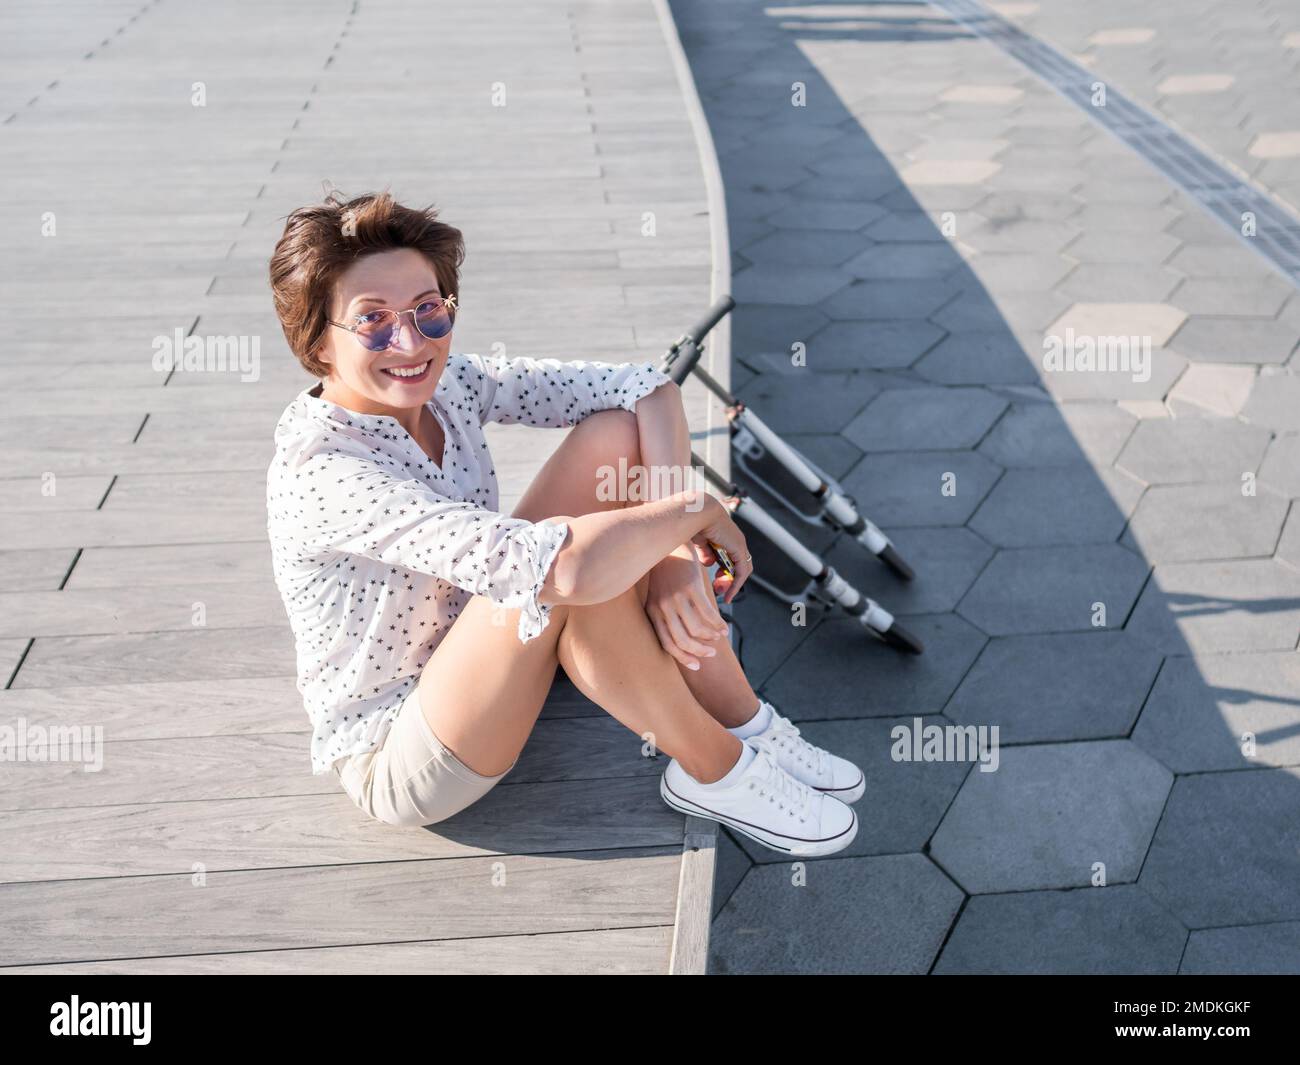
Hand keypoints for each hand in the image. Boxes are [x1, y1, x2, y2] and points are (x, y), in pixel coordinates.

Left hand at [646, 546, 729, 670]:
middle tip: (711, 653)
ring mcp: (677, 598)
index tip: (697, 665)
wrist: (668, 546)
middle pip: (682, 640)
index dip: (683, 658)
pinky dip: (717, 624)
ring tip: (718, 637)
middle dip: (700, 651)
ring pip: (696, 629)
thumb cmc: (666, 576)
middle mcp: (662, 607)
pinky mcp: (691, 588)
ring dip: (710, 637)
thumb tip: (685, 640)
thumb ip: (666, 617)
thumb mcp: (659, 597)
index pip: (667, 643)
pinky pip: (707, 613)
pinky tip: (723, 627)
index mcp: (653, 612)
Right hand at [689, 495, 750, 604]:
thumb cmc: (693, 522)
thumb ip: (706, 552)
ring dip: (732, 584)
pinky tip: (728, 593)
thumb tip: (709, 563)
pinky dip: (736, 584)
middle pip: (738, 565)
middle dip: (728, 580)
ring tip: (722, 592)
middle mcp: (735, 540)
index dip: (725, 571)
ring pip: (742, 570)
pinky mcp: (739, 548)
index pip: (731, 558)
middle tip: (718, 589)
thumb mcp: (700, 541)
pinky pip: (742, 571)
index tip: (716, 581)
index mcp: (725, 536)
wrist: (697, 512)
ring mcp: (738, 544)